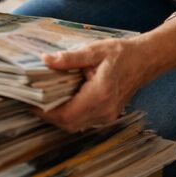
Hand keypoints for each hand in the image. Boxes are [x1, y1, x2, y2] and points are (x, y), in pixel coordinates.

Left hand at [39, 37, 158, 132]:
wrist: (145, 60)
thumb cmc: (122, 53)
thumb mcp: (94, 51)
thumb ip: (70, 58)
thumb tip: (46, 60)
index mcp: (100, 95)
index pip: (66, 114)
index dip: (45, 112)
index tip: (30, 104)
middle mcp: (104, 110)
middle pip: (68, 124)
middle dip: (49, 116)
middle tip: (33, 102)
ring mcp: (107, 116)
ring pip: (75, 125)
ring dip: (59, 117)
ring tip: (44, 101)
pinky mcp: (108, 115)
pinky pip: (84, 121)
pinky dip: (70, 115)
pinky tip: (62, 102)